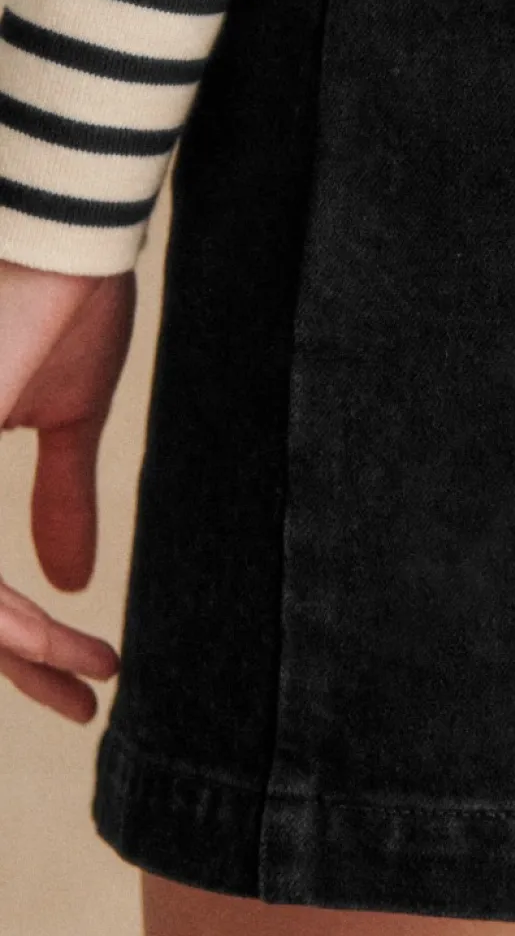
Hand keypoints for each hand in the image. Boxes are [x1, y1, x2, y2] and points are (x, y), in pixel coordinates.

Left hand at [0, 260, 135, 721]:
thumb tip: (72, 579)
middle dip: (19, 661)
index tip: (85, 669)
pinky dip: (4, 618)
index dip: (19, 636)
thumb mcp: (68, 420)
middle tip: (84, 695)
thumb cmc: (63, 302)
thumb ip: (62, 499)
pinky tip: (46, 637)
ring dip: (17, 647)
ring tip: (85, 672)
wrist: (67, 239)